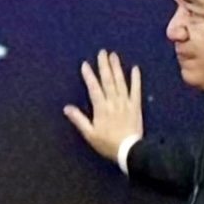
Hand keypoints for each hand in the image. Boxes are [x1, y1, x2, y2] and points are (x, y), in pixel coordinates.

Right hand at [66, 50, 146, 164]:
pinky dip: (136, 79)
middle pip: (108, 81)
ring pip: (120, 82)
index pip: (93, 88)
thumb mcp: (90, 134)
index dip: (89, 76)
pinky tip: (135, 68)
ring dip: (117, 68)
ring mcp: (126, 103)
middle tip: (102, 52)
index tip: (85, 64)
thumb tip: (66, 108)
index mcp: (101, 108)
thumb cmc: (107, 144)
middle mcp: (113, 102)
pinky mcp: (136, 106)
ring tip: (114, 55)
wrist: (130, 150)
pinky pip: (136, 90)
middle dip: (104, 66)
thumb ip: (79, 119)